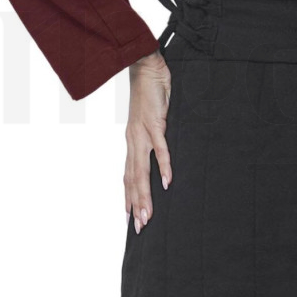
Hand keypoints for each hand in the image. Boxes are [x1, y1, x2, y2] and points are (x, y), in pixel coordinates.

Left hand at [124, 50, 171, 232]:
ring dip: (145, 194)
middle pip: (133, 179)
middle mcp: (134, 141)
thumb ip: (154, 139)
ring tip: (148, 215)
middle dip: (136, 205)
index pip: (129, 176)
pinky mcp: (156, 123)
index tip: (129, 219)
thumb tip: (161, 155)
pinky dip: (164, 166)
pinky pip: (161, 148)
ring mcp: (143, 133)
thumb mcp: (151, 121)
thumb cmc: (151, 95)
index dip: (128, 198)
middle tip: (140, 228)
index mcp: (132, 142)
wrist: (146, 68)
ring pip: (142, 170)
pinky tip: (168, 182)